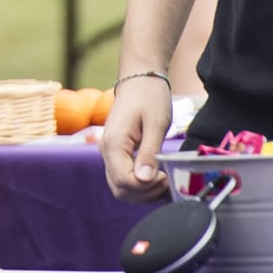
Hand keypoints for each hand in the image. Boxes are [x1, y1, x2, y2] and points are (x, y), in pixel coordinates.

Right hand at [101, 71, 174, 204]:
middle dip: (144, 193)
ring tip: (163, 181)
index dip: (146, 186)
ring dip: (142, 192)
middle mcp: (106, 151)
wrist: (139, 79)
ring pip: (120, 187)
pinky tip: (155, 177)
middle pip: (120, 189)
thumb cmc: (149, 96)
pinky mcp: (115, 153)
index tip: (166, 178)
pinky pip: (122, 178)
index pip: (124, 181)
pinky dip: (138, 184)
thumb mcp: (156, 123)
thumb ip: (149, 153)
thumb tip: (145, 179)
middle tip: (167, 182)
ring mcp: (108, 153)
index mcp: (114, 143)